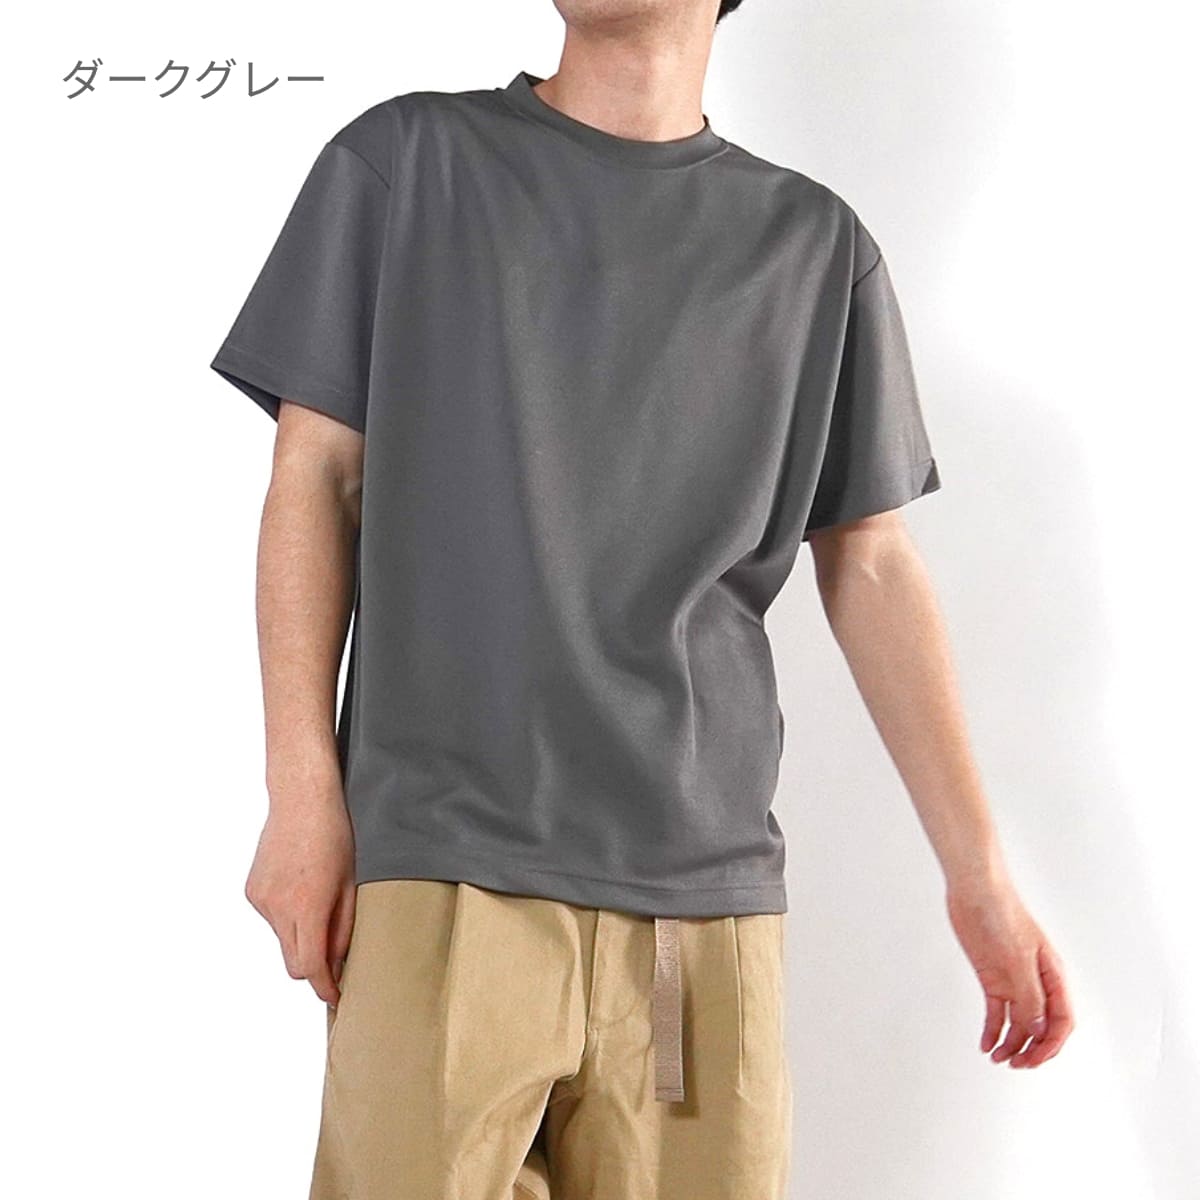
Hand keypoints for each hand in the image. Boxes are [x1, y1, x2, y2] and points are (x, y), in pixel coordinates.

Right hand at [244, 791, 356, 1006]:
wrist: (301, 799)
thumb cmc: (335, 835)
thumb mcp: (350, 883)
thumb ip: (342, 928)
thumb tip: (337, 963)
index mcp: (306, 906)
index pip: (310, 966)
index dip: (324, 987)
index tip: (336, 997)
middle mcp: (277, 907)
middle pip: (292, 961)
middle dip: (313, 967)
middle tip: (335, 962)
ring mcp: (260, 899)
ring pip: (282, 939)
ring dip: (300, 936)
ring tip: (319, 902)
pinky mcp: (251, 890)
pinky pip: (272, 918)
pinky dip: (287, 916)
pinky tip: (300, 887)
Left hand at [946, 876, 1074, 1067]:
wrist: (974, 891)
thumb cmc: (1002, 913)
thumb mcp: (1017, 958)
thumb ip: (1029, 995)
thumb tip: (1037, 1029)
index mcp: (1052, 976)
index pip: (1061, 1020)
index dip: (1051, 1044)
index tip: (1034, 1059)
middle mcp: (1035, 982)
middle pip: (1041, 1026)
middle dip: (1032, 1049)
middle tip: (1016, 1065)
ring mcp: (1014, 981)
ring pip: (1019, 1022)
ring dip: (1012, 1043)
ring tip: (998, 1059)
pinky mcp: (993, 978)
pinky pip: (997, 1011)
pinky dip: (993, 1030)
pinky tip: (987, 1043)